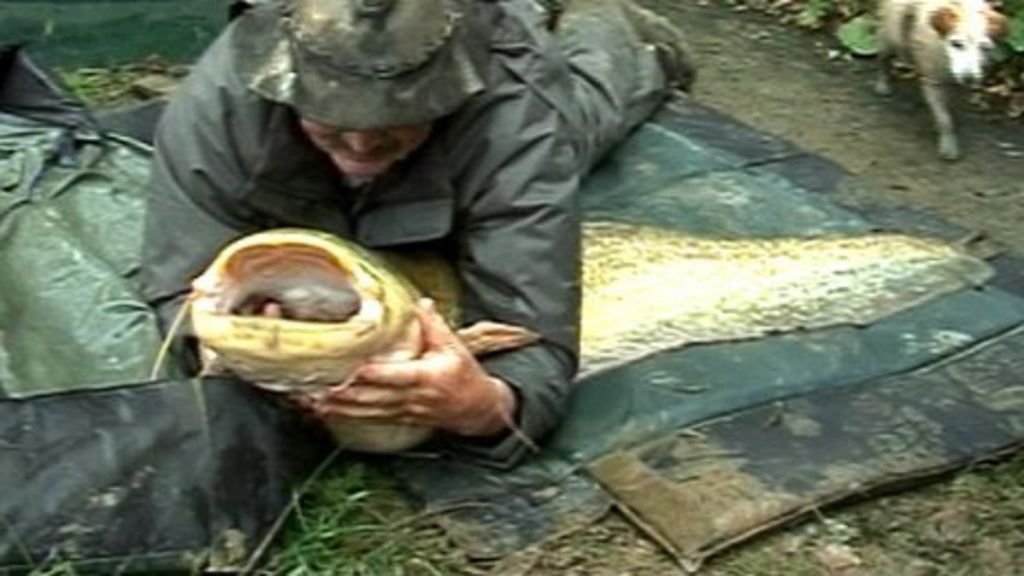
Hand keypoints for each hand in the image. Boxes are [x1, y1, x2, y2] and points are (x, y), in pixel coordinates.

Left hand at [306, 299, 517, 437]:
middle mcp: (410, 398)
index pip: (394, 376)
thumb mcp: (454, 347)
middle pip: (372, 397)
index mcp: (425, 377)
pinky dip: (346, 416)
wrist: (478, 409)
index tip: (351, 370)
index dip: (372, 375)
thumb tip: (419, 302)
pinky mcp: (398, 418)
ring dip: (338, 407)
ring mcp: (403, 411)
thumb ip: (434, 325)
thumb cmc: (466, 376)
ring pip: (366, 410)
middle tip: (315, 388)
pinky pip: (368, 418)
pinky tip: (326, 413)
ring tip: (312, 401)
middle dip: (343, 394)